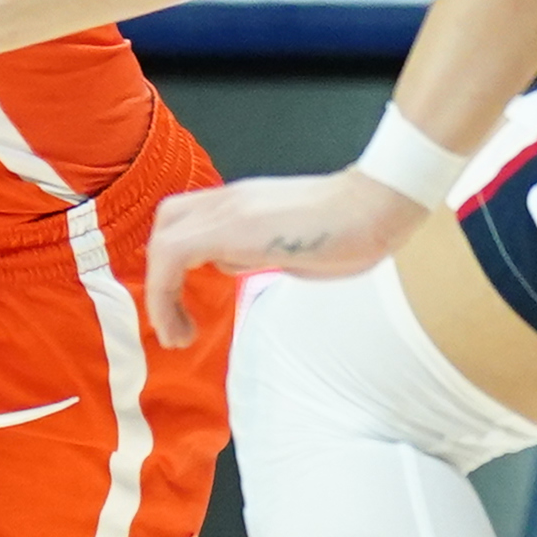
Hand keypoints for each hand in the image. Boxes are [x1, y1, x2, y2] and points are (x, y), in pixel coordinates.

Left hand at [140, 171, 419, 345]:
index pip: (188, 220)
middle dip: (160, 276)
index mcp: (243, 204)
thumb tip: (235, 261)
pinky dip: (164, 294)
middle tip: (174, 322)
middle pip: (167, 224)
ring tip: (177, 336)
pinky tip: (182, 327)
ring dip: (160, 293)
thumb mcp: (290, 246)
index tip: (183, 307)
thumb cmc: (350, 229)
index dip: (173, 263)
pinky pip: (172, 254)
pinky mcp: (231, 227)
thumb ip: (257, 251)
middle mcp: (229, 201)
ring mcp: (228, 210)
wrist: (376, 207)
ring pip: (163, 239)